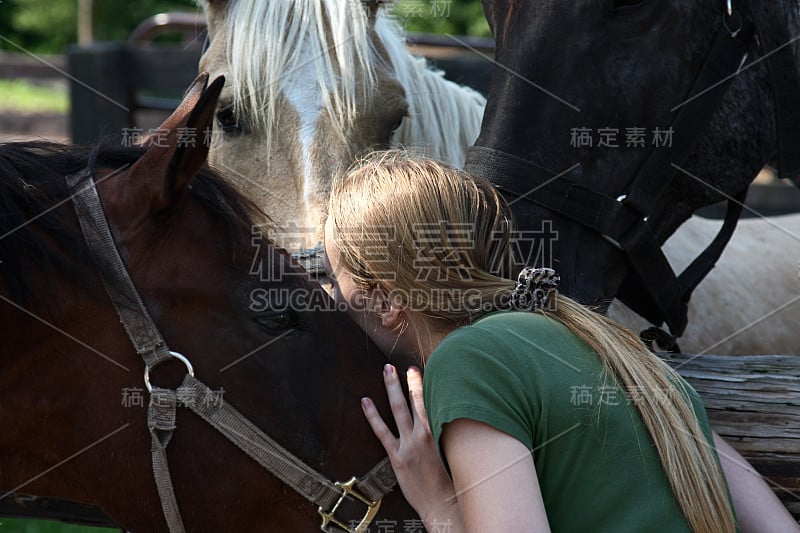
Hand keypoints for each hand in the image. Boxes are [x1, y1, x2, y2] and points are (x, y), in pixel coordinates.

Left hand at [361, 365, 461, 528]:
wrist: (443, 504)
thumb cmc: (452, 481)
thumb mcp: (453, 452)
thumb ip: (446, 432)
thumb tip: (443, 415)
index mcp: (440, 432)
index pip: (431, 401)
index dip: (423, 384)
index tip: (418, 369)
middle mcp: (424, 434)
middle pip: (415, 400)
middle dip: (409, 381)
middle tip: (402, 366)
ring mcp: (409, 444)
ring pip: (399, 409)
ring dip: (392, 388)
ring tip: (386, 372)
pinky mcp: (397, 456)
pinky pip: (382, 431)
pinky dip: (373, 416)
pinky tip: (365, 403)